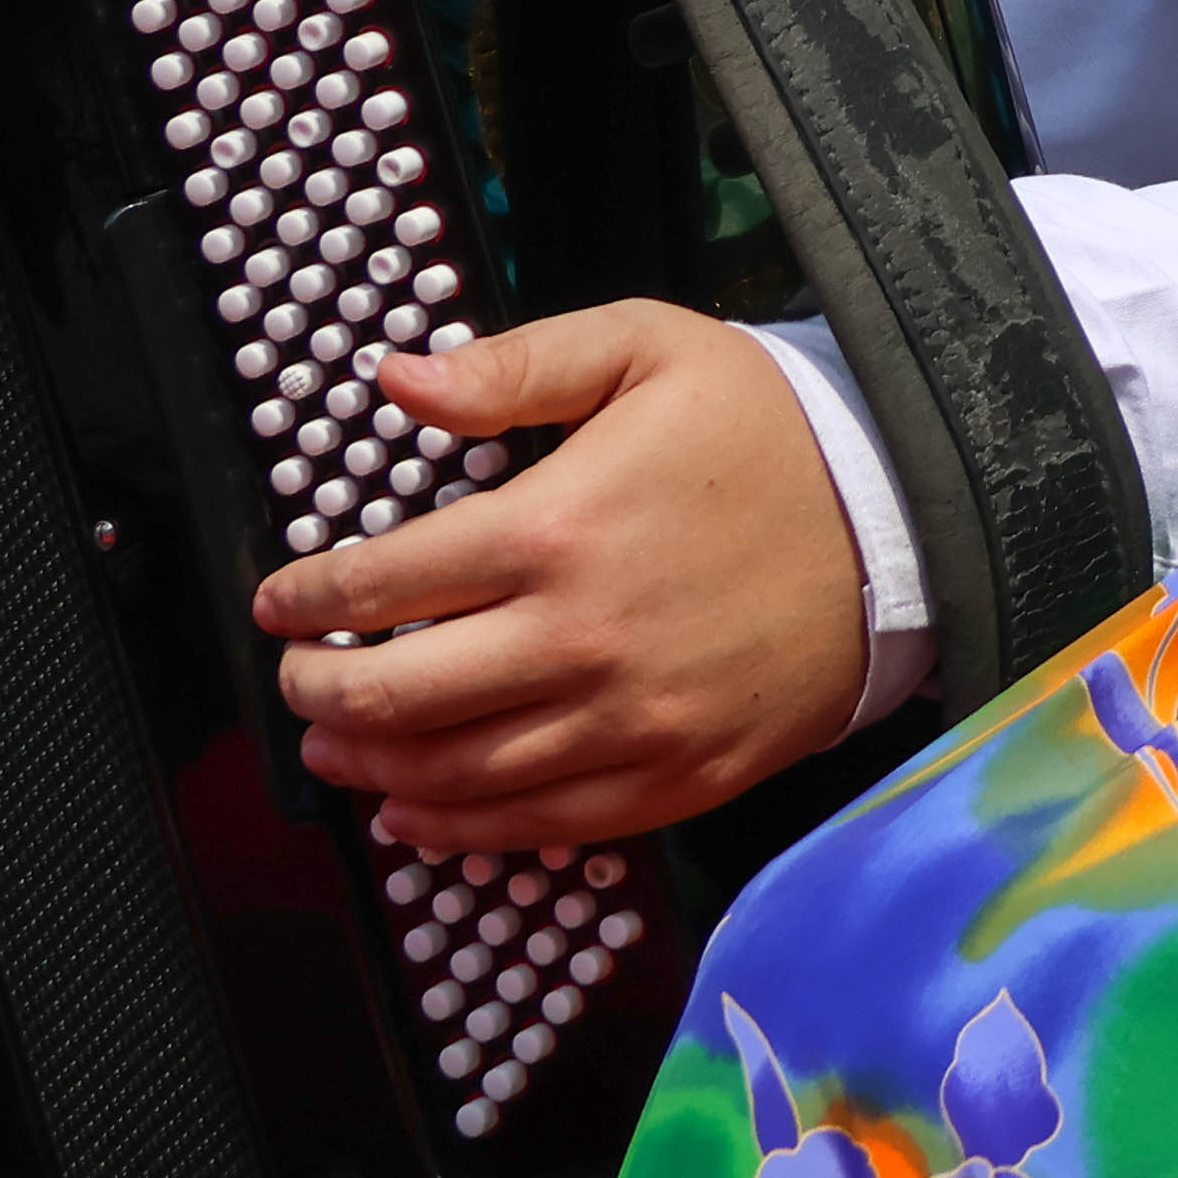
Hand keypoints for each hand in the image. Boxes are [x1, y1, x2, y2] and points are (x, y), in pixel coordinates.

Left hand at [246, 300, 872, 853]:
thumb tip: (397, 380)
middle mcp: (580, 640)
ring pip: (457, 774)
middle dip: (318, 693)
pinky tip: (414, 815)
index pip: (386, 583)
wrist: (898, 519)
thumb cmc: (765, 429)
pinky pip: (542, 826)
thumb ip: (514, 366)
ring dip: (372, 767)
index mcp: (558, 527)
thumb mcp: (643, 348)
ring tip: (334, 747)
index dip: (309, 598)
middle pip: (400, 696)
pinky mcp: (675, 777)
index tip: (279, 602)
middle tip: (295, 681)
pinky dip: (460, 830)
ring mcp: (628, 721)